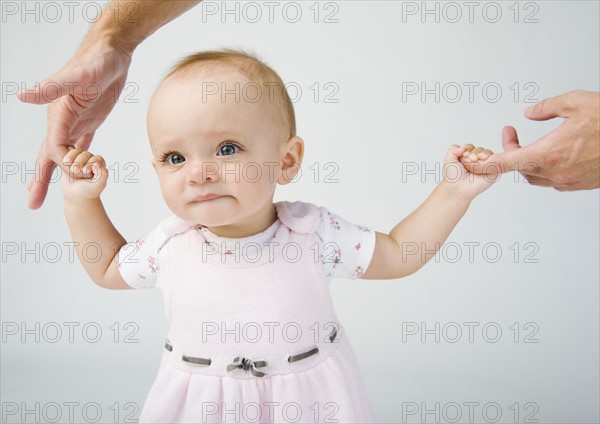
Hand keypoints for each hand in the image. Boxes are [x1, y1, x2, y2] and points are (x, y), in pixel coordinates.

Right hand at [18, 41, 130, 208]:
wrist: (111, 52)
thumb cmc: (95, 60)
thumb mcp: (76, 75)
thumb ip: (50, 88)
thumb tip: (22, 96)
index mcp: (58, 114)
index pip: (55, 147)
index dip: (63, 163)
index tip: (76, 173)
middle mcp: (63, 120)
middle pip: (49, 156)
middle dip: (40, 180)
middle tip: (32, 203)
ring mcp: (75, 121)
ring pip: (62, 154)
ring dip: (56, 175)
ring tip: (46, 193)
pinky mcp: (89, 120)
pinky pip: (81, 145)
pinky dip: (77, 160)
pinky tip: (76, 171)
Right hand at [61, 148, 108, 202]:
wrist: (77, 197)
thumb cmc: (89, 191)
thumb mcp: (98, 184)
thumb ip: (102, 175)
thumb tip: (97, 164)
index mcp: (100, 164)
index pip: (96, 158)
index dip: (91, 163)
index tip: (86, 172)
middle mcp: (90, 160)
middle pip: (85, 154)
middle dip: (80, 161)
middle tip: (75, 170)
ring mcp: (79, 160)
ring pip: (75, 152)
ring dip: (72, 157)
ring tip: (69, 167)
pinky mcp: (69, 161)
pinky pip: (66, 153)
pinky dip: (65, 156)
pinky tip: (64, 163)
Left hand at [443, 144, 495, 201]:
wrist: (458, 189)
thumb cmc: (454, 177)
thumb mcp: (449, 160)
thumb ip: (453, 149)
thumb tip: (463, 147)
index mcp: (467, 158)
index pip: (471, 147)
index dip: (468, 149)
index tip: (463, 155)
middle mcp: (477, 161)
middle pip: (480, 149)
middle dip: (475, 152)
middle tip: (470, 159)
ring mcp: (485, 165)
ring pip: (488, 153)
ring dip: (481, 154)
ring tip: (475, 161)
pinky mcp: (493, 171)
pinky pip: (495, 160)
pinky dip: (489, 160)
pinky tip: (482, 164)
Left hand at [466, 90, 599, 190]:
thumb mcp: (576, 102)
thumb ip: (548, 107)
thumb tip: (530, 113)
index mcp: (548, 153)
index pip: (504, 163)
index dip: (484, 163)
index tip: (470, 162)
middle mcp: (555, 172)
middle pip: (518, 169)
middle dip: (509, 153)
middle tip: (511, 135)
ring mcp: (568, 181)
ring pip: (534, 176)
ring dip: (526, 162)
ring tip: (530, 143)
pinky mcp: (579, 185)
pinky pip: (552, 180)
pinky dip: (545, 168)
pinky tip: (552, 153)